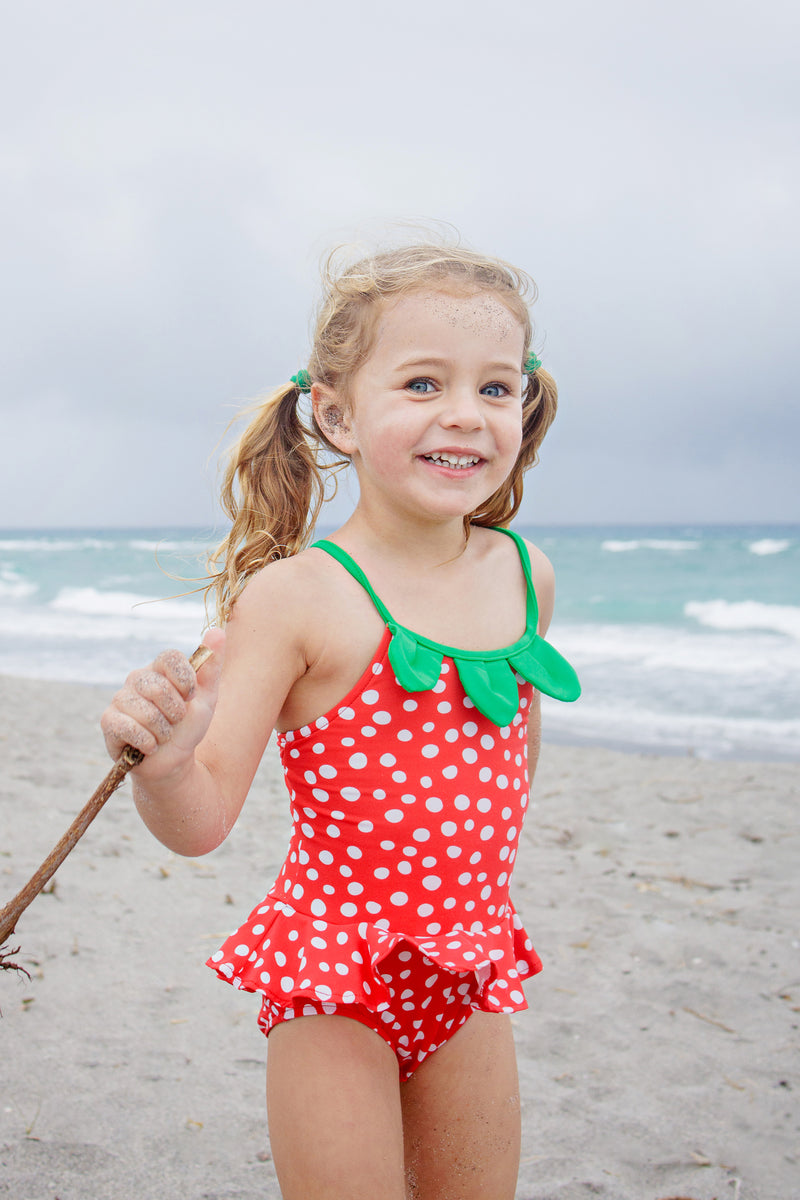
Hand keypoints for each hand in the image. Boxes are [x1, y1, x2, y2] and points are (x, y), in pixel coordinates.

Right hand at [100, 628, 225, 781]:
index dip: (184, 679)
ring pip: (145, 712)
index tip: (191, 696)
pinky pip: (128, 728)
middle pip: (157, 686)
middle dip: (176, 712)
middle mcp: (137, 678)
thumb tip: (217, 631)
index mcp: (159, 669)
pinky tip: (150, 747)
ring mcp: (120, 699)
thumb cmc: (189, 726)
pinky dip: (147, 742)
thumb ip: (212, 665)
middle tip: (177, 721)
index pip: (169, 657)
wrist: (174, 761)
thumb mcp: (207, 697)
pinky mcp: (108, 721)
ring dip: (163, 731)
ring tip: (163, 735)